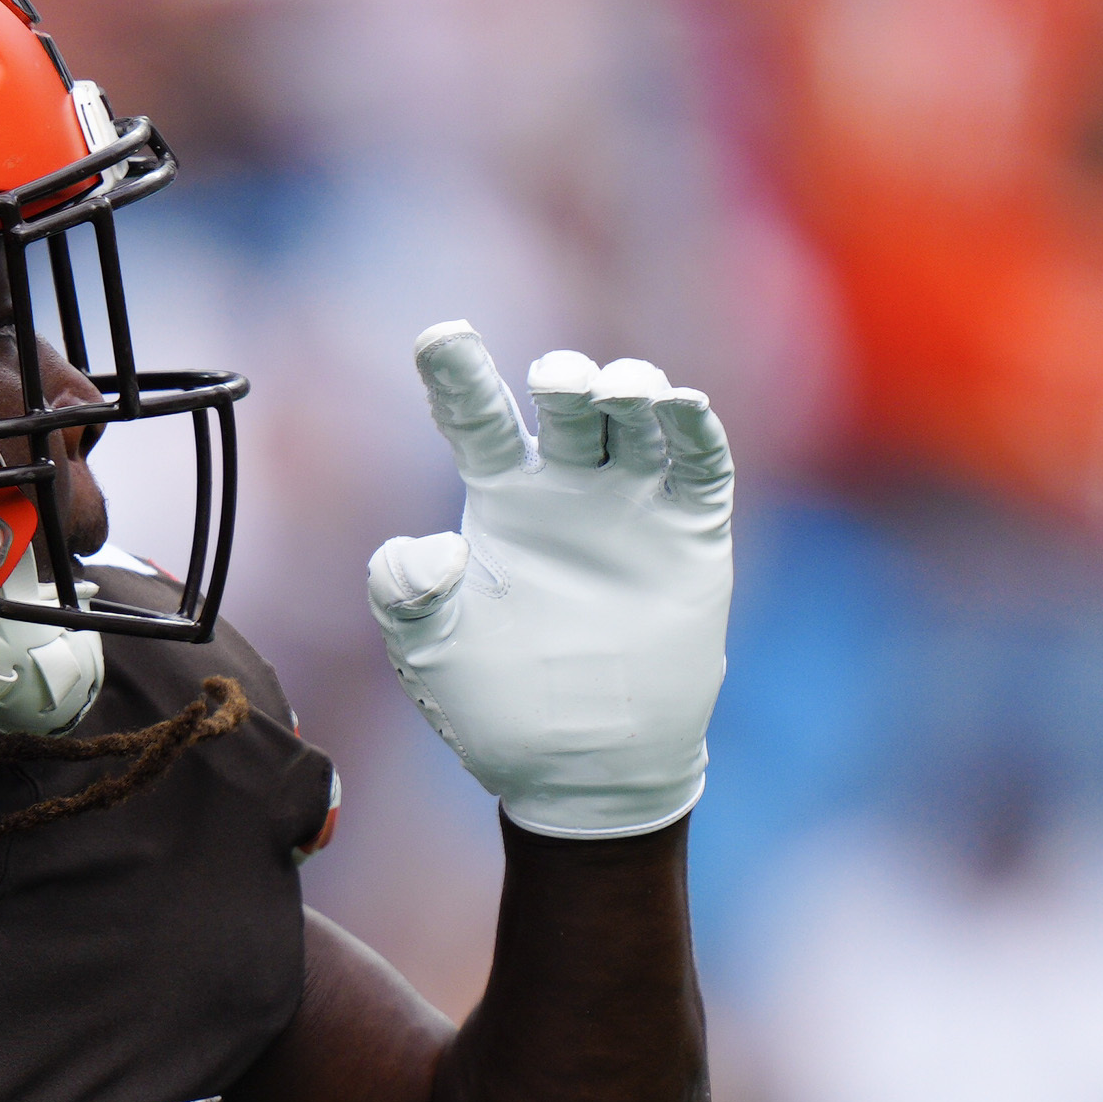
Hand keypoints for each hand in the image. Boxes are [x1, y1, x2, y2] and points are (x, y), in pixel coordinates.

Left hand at [368, 328, 733, 839]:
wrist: (583, 767)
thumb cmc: (496, 707)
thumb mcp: (429, 652)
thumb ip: (403, 594)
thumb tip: (428, 549)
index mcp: (501, 499)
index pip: (477, 417)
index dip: (458, 372)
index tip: (438, 334)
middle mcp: (568, 488)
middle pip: (568, 407)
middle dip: (565, 378)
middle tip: (555, 380)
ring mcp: (633, 506)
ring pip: (638, 420)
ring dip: (632, 390)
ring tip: (619, 391)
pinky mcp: (690, 535)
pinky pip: (700, 467)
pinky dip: (695, 430)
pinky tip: (682, 408)